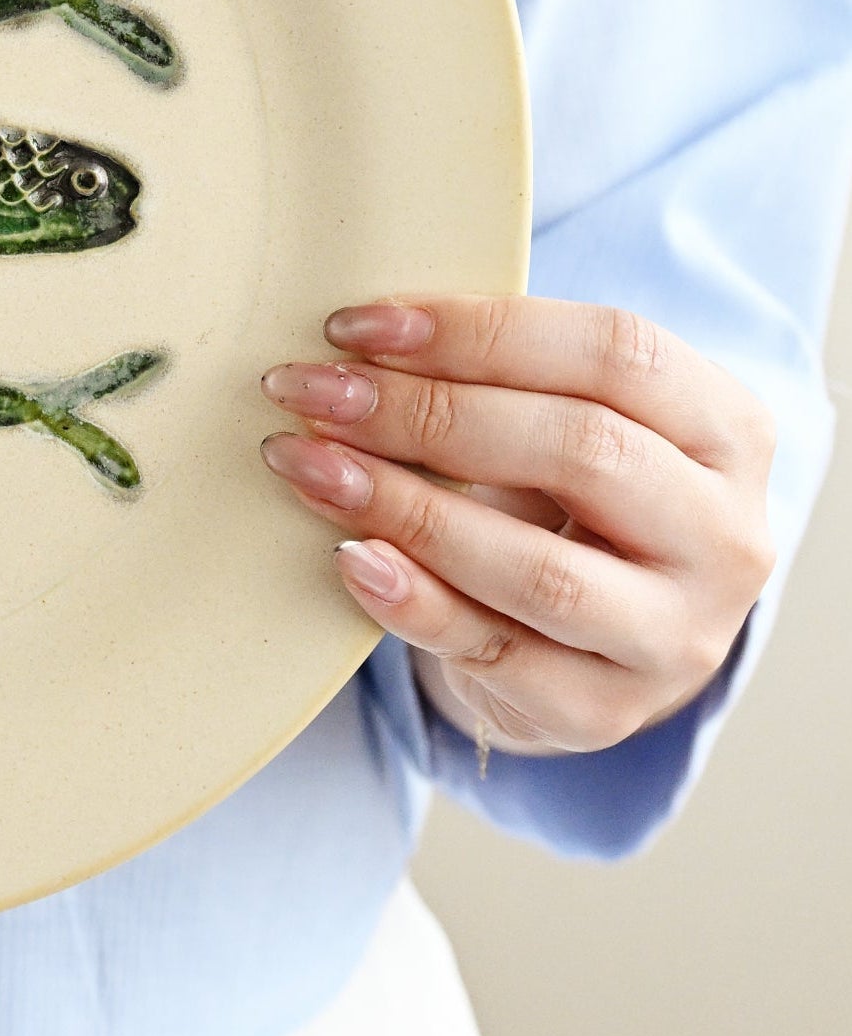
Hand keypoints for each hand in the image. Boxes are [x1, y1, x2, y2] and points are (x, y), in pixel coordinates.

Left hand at [258, 297, 774, 756]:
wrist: (601, 643)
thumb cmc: (571, 500)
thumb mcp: (569, 424)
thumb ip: (497, 381)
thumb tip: (356, 346)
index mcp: (728, 431)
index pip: (615, 354)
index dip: (479, 331)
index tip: (356, 325)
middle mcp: (725, 536)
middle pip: (580, 450)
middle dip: (426, 413)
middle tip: (314, 392)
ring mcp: (676, 636)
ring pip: (540, 570)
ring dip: (405, 508)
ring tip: (308, 464)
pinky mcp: (606, 710)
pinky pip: (497, 653)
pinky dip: (414, 603)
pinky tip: (349, 557)